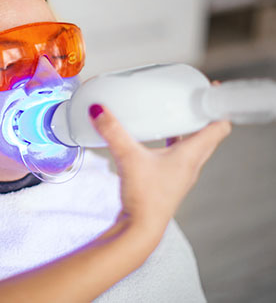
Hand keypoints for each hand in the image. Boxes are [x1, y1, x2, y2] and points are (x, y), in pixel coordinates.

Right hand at [89, 104, 230, 233]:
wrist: (141, 229)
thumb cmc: (145, 198)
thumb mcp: (128, 157)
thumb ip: (112, 132)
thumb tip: (98, 110)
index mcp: (192, 155)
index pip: (219, 127)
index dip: (218, 106)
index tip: (211, 89)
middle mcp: (191, 164)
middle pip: (207, 134)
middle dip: (201, 115)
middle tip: (188, 98)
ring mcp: (181, 174)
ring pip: (193, 145)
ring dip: (186, 129)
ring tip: (171, 114)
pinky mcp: (168, 181)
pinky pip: (176, 156)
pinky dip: (170, 143)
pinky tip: (152, 140)